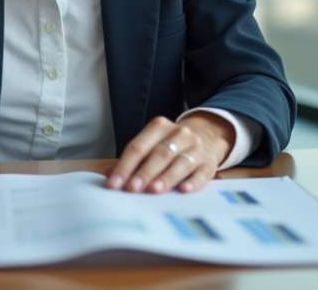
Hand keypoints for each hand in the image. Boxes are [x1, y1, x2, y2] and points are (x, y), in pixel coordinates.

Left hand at [105, 113, 234, 193]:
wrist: (205, 137)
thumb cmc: (170, 146)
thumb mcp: (151, 145)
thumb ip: (131, 161)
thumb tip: (109, 175)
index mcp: (159, 126)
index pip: (138, 147)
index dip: (125, 166)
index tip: (114, 184)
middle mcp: (179, 134)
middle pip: (159, 153)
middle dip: (144, 172)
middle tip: (132, 188)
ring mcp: (196, 148)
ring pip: (180, 162)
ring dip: (166, 177)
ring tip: (154, 190)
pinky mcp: (209, 163)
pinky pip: (201, 173)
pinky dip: (193, 182)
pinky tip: (184, 190)